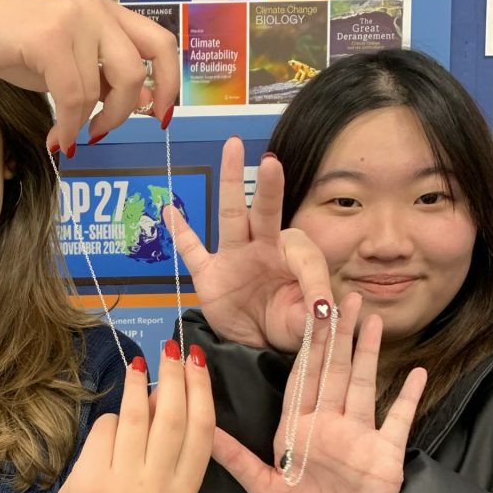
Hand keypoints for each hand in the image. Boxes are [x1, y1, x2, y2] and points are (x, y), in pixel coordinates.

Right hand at [0, 0, 177, 154]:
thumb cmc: (17, 48)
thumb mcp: (71, 66)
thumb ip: (106, 79)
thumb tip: (145, 104)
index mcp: (108, 13)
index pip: (160, 44)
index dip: (170, 84)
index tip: (161, 117)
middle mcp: (97, 8)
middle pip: (137, 71)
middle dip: (124, 114)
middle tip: (100, 133)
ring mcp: (74, 17)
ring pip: (101, 88)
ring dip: (87, 124)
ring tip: (69, 135)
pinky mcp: (50, 35)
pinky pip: (72, 95)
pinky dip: (68, 125)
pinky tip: (57, 137)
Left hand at [50, 342, 213, 492]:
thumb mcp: (164, 476)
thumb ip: (169, 436)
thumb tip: (168, 384)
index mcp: (184, 489)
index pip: (201, 430)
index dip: (201, 390)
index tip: (196, 359)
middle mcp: (157, 489)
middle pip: (171, 419)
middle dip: (173, 377)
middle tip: (170, 349)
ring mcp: (122, 487)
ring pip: (135, 419)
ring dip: (138, 386)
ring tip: (139, 366)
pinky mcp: (91, 482)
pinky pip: (105, 430)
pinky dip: (111, 419)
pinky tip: (113, 422)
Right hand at [165, 137, 333, 351]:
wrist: (256, 344)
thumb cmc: (285, 324)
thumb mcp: (305, 324)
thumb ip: (313, 315)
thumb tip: (322, 314)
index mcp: (294, 258)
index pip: (306, 259)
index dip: (316, 283)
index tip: (321, 311)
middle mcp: (265, 248)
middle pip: (268, 212)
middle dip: (270, 188)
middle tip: (271, 163)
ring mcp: (234, 257)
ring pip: (231, 217)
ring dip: (230, 183)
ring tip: (231, 148)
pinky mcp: (209, 274)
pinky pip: (192, 251)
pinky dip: (181, 232)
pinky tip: (169, 210)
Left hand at [210, 293, 426, 492]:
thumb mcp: (264, 488)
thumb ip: (236, 459)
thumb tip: (203, 431)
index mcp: (300, 427)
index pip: (302, 378)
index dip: (305, 347)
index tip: (307, 315)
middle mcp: (330, 422)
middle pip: (334, 370)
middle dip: (337, 335)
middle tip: (343, 297)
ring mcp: (360, 433)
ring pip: (364, 382)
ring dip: (368, 351)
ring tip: (372, 318)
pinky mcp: (386, 450)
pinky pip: (399, 417)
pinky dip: (409, 396)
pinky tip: (419, 371)